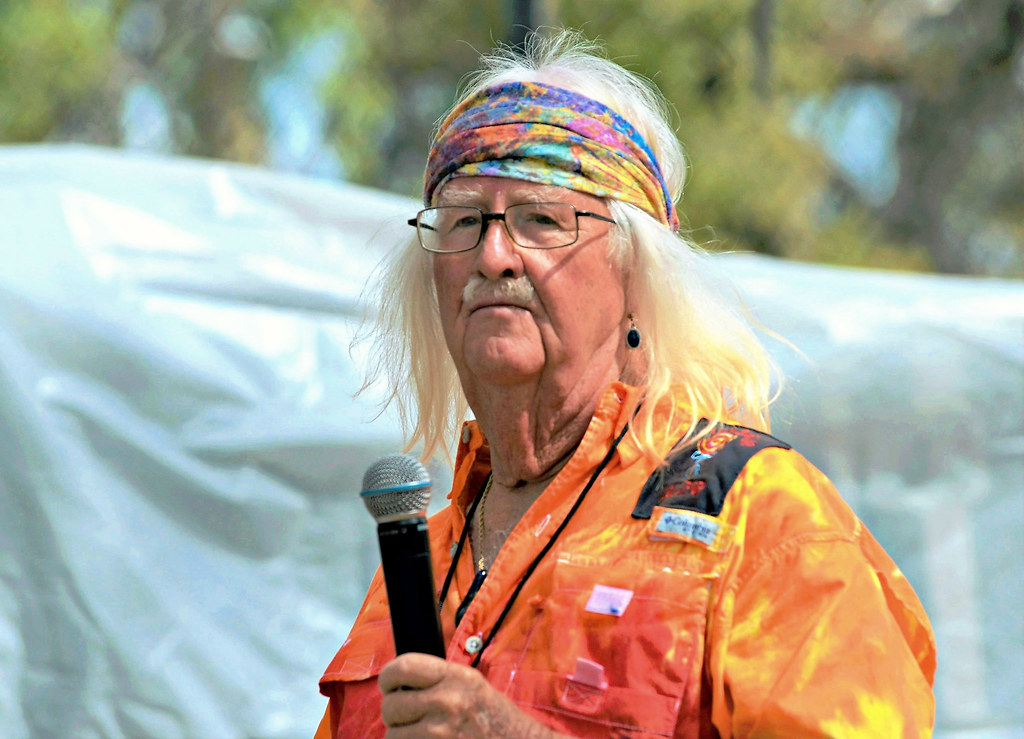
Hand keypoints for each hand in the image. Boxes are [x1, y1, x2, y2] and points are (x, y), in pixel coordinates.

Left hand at [378, 653, 563, 737]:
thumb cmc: (496, 719)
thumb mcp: (472, 685)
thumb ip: (438, 679)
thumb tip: (400, 680)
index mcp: (456, 677)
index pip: (403, 667)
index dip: (389, 677)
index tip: (389, 684)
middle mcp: (447, 702)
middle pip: (391, 705)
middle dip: (394, 713)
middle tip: (407, 716)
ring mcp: (440, 733)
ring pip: (392, 735)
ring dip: (401, 736)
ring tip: (419, 734)